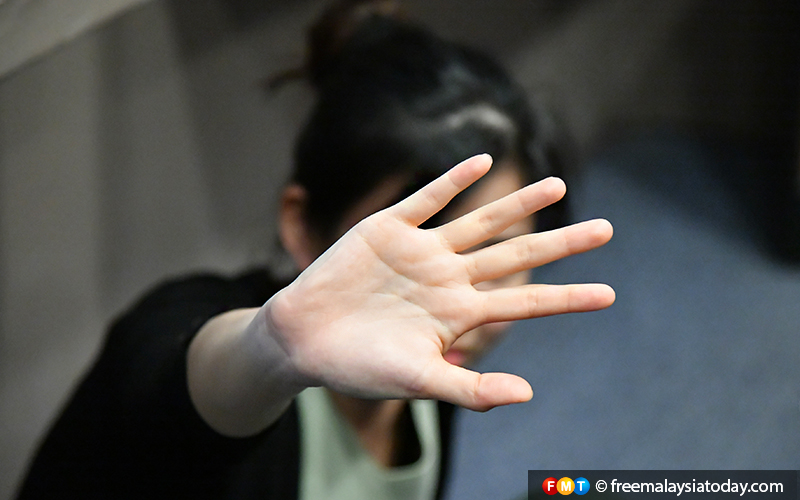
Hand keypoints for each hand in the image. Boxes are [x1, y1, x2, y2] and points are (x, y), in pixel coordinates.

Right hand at [267, 154, 613, 410]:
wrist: (303, 340)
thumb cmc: (359, 366)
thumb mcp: (418, 381)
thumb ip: (470, 388)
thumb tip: (528, 395)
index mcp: (459, 314)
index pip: (525, 302)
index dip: (567, 298)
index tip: (610, 295)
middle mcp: (449, 278)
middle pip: (515, 254)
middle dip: (560, 243)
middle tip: (608, 230)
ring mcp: (421, 251)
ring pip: (480, 222)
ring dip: (516, 203)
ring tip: (555, 184)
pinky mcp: (388, 229)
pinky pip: (427, 199)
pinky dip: (453, 181)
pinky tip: (482, 162)